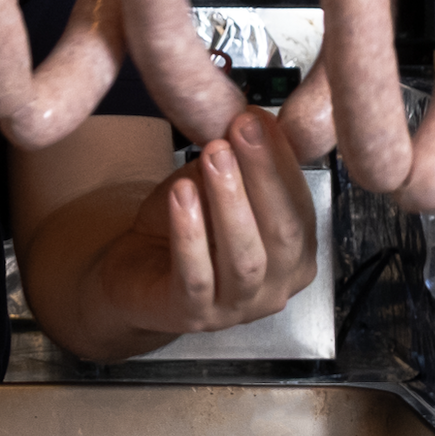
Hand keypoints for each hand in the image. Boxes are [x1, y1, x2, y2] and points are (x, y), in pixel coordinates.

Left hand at [93, 109, 317, 336]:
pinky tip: (181, 195)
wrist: (134, 272)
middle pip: (283, 233)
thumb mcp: (215, 187)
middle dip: (264, 176)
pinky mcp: (191, 316)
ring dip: (231, 202)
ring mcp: (235, 308)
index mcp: (295, 256)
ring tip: (214, 157)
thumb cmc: (183, 229)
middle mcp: (275, 287)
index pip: (300, 206)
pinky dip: (190, 234)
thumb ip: (240, 161)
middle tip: (243, 131)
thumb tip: (256, 119)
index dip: (282, 161)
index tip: (261, 119)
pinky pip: (196, 276)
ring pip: (245, 259)